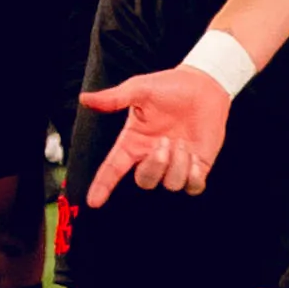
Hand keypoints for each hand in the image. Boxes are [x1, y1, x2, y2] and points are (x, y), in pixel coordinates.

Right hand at [77, 62, 230, 201]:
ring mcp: (175, 164)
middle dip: (155, 166)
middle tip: (165, 141)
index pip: (113, 168)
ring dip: (178, 164)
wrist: (204, 85)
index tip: (93, 202)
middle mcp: (152, 156)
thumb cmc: (169, 86)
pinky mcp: (197, 167)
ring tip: (183, 142)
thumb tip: (84, 99)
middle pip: (144, 181)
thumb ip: (113, 98)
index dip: (102, 186)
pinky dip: (193, 177)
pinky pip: (193, 187)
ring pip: (170, 184)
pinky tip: (195, 157)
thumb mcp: (139, 89)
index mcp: (134, 142)